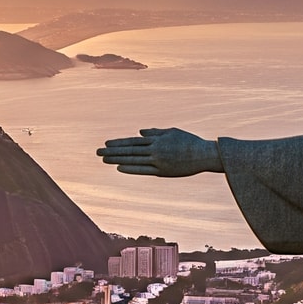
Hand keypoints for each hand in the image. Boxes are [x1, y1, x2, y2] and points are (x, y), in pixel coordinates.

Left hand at [96, 128, 224, 175]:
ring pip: (134, 160)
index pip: (133, 141)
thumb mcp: (172, 132)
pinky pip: (143, 170)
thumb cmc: (189, 142)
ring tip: (104, 160)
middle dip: (113, 151)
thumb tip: (140, 132)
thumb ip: (155, 132)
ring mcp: (158, 161)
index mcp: (157, 140)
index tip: (106, 144)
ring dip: (117, 160)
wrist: (204, 154)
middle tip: (98, 152)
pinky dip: (131, 169)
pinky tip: (119, 168)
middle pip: (130, 150)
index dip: (119, 143)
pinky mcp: (163, 171)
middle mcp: (155, 150)